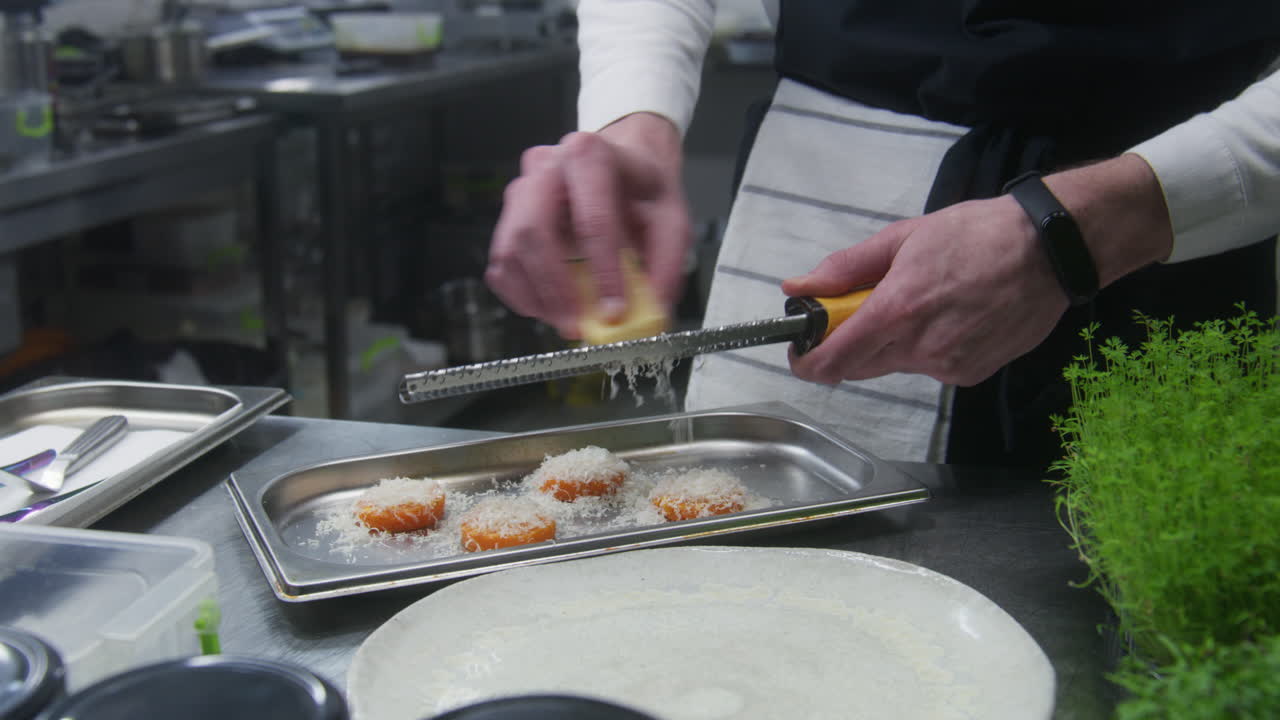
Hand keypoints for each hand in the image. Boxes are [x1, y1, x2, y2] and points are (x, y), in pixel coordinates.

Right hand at [485, 113, 690, 338]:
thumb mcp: (672, 219)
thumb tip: (653, 310)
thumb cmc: (643, 189)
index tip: (615, 312)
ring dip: (535, 296)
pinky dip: (519, 294)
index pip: (592, 219)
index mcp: (590, 156)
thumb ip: (667, 265)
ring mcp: (521, 190)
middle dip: (554, 288)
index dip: (602, 272)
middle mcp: (546, 168)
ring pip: (510, 249)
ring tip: (566, 322)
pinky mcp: (510, 218)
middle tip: (577, 326)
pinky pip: (501, 262)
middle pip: (533, 230)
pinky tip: (547, 308)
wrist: (624, 165)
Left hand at [782, 154, 1173, 385]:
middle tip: (862, 312)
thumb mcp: (903, 238)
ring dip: (893, 343)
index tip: (801, 351)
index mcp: (897, 311)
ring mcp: (948, 366)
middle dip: (849, 346)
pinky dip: (927, 348)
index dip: (808, 362)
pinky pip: (930, 368)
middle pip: (859, 368)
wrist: (1050, 251)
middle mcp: (920, 348)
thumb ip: (846, 268)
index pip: (833, 360)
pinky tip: (951, 316)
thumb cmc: (977, 234)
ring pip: (896, 366)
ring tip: (924, 302)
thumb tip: (799, 287)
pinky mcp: (971, 374)